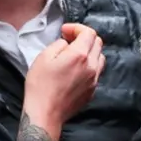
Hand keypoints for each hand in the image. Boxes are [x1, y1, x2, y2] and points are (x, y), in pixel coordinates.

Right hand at [20, 24, 105, 140]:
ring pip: (100, 57)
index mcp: (79, 55)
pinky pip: (96, 72)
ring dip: (89, 51)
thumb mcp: (43, 57)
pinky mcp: (93, 90)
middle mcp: (92, 66)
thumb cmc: (40, 85)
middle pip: (98, 43)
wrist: (45, 112)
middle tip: (68, 40)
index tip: (64, 31)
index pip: (89, 33)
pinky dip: (89, 65)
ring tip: (74, 55)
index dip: (76, 28)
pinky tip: (75, 70)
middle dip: (84, 37)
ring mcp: (94, 80)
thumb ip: (59, 45)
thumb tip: (67, 44)